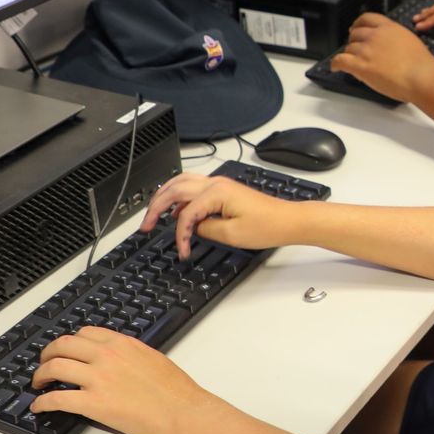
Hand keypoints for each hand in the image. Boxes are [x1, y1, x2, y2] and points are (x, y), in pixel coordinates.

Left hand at [30, 327, 216, 433]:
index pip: (85, 333)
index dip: (69, 341)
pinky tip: (39, 406)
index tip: (66, 349)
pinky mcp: (93, 403)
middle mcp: (107, 356)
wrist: (183, 413)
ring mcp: (98, 379)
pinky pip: (57, 399)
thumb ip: (130, 356)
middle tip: (44, 364)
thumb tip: (118, 364)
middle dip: (48, 354)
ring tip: (38, 384)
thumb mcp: (153, 360)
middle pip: (63, 346)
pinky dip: (42, 402)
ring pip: (55, 368)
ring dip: (40, 375)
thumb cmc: (176, 392)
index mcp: (123, 344)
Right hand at [141, 172, 295, 258]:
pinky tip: (176, 210)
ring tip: (153, 213)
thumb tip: (191, 226)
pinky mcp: (223, 190)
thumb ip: (205, 229)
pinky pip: (193, 187)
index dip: (180, 234)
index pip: (186, 214)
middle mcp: (215, 183)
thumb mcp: (232, 235)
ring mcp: (219, 184)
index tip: (182, 250)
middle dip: (156, 207)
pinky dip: (179, 196)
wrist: (288, 220)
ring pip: (181, 182)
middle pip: (174, 189)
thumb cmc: (267, 225)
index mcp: (216, 192)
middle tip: (145, 225)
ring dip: (164, 196)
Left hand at [332, 13, 433, 102]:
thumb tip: (389, 44)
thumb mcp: (409, 40)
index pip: (367, 18)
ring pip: (348, 48)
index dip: (358, 23)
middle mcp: (375, 36)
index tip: (356, 27)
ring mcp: (366, 50)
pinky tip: (336, 67)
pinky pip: (341, 61)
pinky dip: (336, 64)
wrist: (420, 76)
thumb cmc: (420, 64)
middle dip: (354, 41)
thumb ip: (395, 38)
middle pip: (355, 34)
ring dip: (349, 55)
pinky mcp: (360, 65)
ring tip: (351, 62)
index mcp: (388, 28)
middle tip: (355, 49)